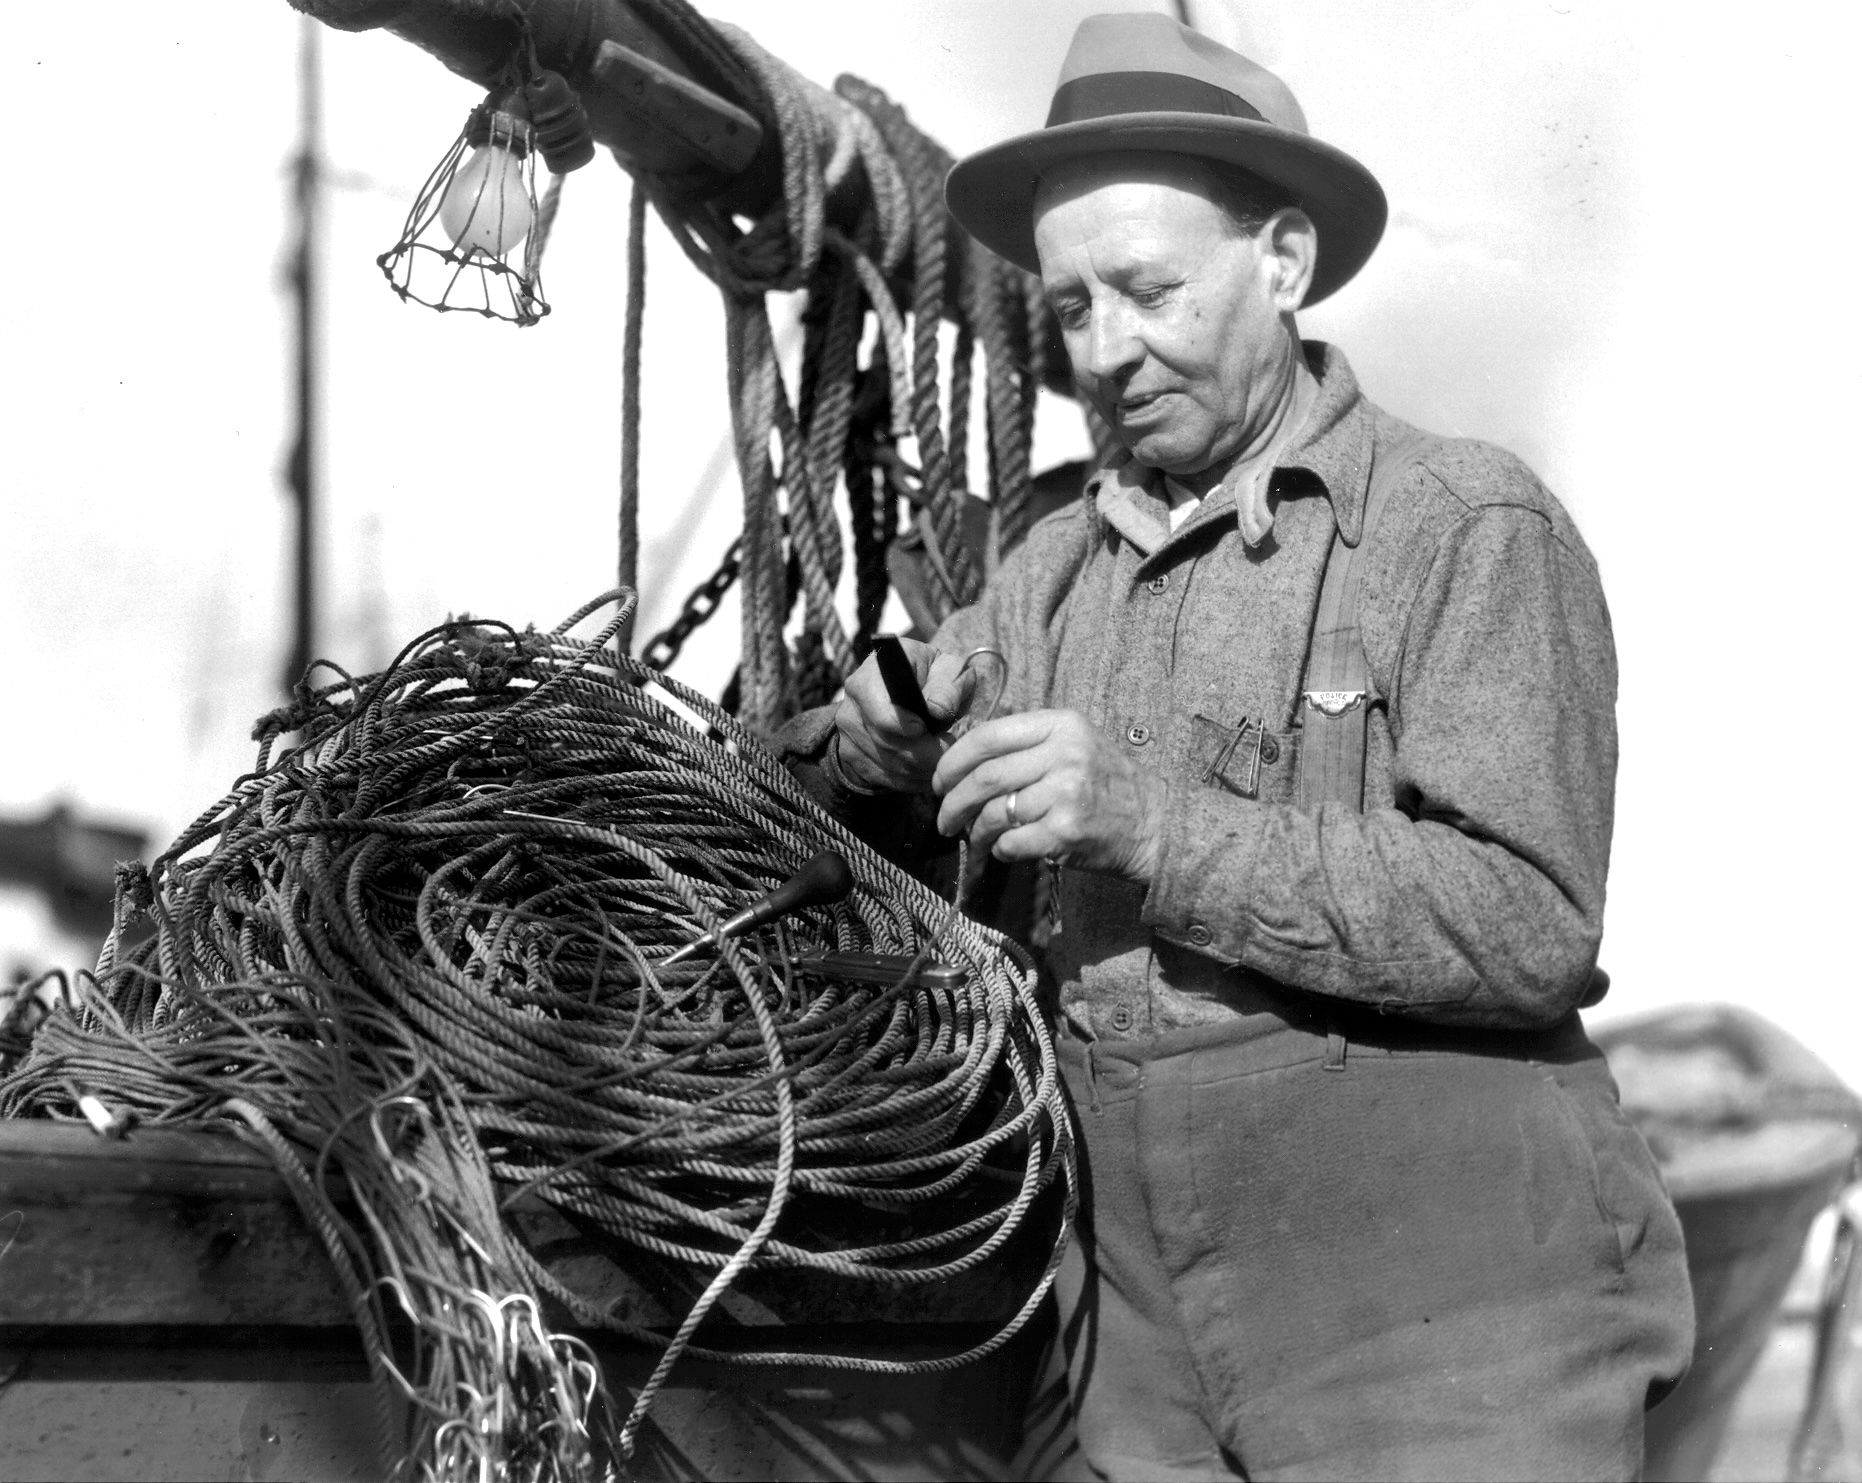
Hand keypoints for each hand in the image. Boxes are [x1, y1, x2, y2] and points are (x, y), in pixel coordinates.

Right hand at [832, 640, 977, 792]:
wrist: (910, 688)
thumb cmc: (934, 675)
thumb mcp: (950, 668)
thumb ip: (948, 686)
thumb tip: (936, 711)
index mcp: (871, 676)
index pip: (881, 714)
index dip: (908, 729)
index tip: (935, 731)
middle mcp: (851, 706)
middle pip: (888, 745)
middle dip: (927, 754)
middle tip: (952, 748)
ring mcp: (848, 735)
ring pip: (890, 767)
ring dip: (923, 769)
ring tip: (944, 756)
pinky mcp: (853, 758)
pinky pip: (885, 780)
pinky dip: (913, 779)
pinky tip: (929, 767)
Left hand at [933, 710, 1165, 881]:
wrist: (1155, 823)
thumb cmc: (1107, 784)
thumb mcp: (1075, 743)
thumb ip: (1028, 743)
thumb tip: (965, 758)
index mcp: (1061, 725)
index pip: (990, 736)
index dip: (954, 760)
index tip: (940, 780)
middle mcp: (1064, 754)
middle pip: (985, 777)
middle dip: (953, 802)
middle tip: (944, 818)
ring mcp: (1066, 793)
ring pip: (995, 813)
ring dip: (974, 831)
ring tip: (971, 839)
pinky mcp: (1067, 831)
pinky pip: (1013, 842)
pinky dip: (1000, 850)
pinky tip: (1004, 850)